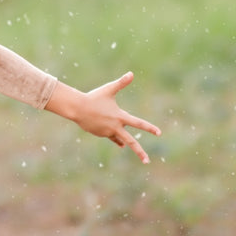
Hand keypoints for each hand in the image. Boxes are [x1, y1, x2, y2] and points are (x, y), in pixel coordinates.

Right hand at [45, 72, 160, 163]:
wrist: (77, 108)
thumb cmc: (94, 97)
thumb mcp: (109, 89)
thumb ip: (121, 83)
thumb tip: (131, 73)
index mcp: (120, 117)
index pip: (138, 123)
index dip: (149, 128)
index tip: (159, 133)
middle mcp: (115, 127)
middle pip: (130, 141)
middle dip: (139, 152)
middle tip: (147, 161)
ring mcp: (106, 132)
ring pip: (117, 137)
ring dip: (120, 138)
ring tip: (122, 143)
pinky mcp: (99, 134)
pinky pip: (109, 135)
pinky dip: (110, 133)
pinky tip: (106, 130)